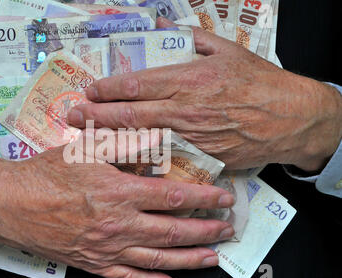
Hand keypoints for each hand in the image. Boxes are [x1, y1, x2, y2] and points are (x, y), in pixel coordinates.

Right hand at [0, 147, 234, 277]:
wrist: (11, 203)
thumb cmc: (46, 174)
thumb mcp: (86, 148)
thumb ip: (125, 143)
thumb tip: (159, 138)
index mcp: (118, 193)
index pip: (173, 197)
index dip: (203, 198)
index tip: (223, 198)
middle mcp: (118, 225)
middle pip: (173, 232)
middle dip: (206, 231)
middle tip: (227, 229)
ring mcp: (107, 249)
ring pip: (158, 259)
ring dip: (189, 259)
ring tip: (212, 256)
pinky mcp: (93, 263)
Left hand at [67, 18, 341, 170]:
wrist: (289, 117)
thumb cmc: (258, 82)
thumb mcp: (227, 51)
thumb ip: (194, 40)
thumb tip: (166, 31)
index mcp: (187, 80)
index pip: (136, 85)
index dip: (108, 89)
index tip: (89, 90)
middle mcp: (183, 109)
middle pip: (129, 115)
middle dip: (96, 116)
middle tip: (72, 116)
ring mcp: (188, 136)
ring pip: (139, 140)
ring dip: (109, 140)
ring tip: (85, 140)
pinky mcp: (198, 157)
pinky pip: (163, 159)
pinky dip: (139, 160)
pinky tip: (119, 163)